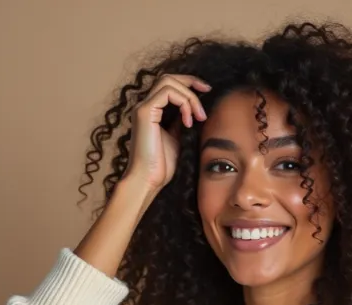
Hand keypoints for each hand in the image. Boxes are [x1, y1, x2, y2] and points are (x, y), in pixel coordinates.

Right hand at [123, 73, 211, 197]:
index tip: (207, 91)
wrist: (149, 180)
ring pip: (168, 82)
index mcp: (153, 111)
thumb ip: (183, 121)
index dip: (190, 83)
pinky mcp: (144, 112)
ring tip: (199, 117)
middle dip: (191, 82)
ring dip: (190, 96)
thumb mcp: (179, 138)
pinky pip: (167, 93)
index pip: (170, 85)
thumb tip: (197, 109)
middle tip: (208, 92)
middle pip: (168, 77)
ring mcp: (143, 107)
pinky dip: (183, 103)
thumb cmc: (162, 165)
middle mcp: (145, 105)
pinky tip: (189, 122)